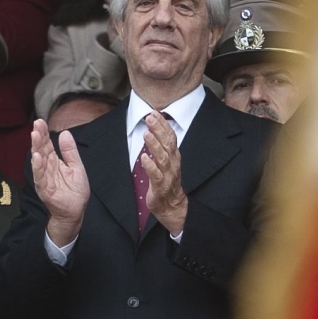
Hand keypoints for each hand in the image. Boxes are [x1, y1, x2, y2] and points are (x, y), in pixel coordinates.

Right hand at [30, 118, 90, 245]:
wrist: (75, 212)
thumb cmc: (75, 192)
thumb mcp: (76, 167)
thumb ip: (70, 151)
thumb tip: (65, 133)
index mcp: (54, 162)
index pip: (47, 145)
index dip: (44, 133)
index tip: (40, 121)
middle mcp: (47, 169)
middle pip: (41, 150)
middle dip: (38, 137)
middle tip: (36, 124)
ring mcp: (44, 179)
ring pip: (38, 161)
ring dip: (36, 148)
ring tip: (34, 136)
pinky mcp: (45, 190)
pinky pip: (40, 177)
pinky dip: (38, 167)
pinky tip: (36, 157)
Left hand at [139, 107, 187, 236]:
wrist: (172, 206)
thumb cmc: (167, 181)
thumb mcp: (166, 161)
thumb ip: (162, 145)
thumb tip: (155, 127)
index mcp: (174, 156)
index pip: (170, 136)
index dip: (163, 124)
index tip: (155, 112)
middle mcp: (173, 163)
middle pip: (167, 144)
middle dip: (158, 129)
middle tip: (150, 117)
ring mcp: (168, 175)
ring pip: (162, 158)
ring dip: (155, 145)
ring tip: (147, 133)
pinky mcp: (160, 187)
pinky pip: (155, 175)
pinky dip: (150, 166)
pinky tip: (144, 157)